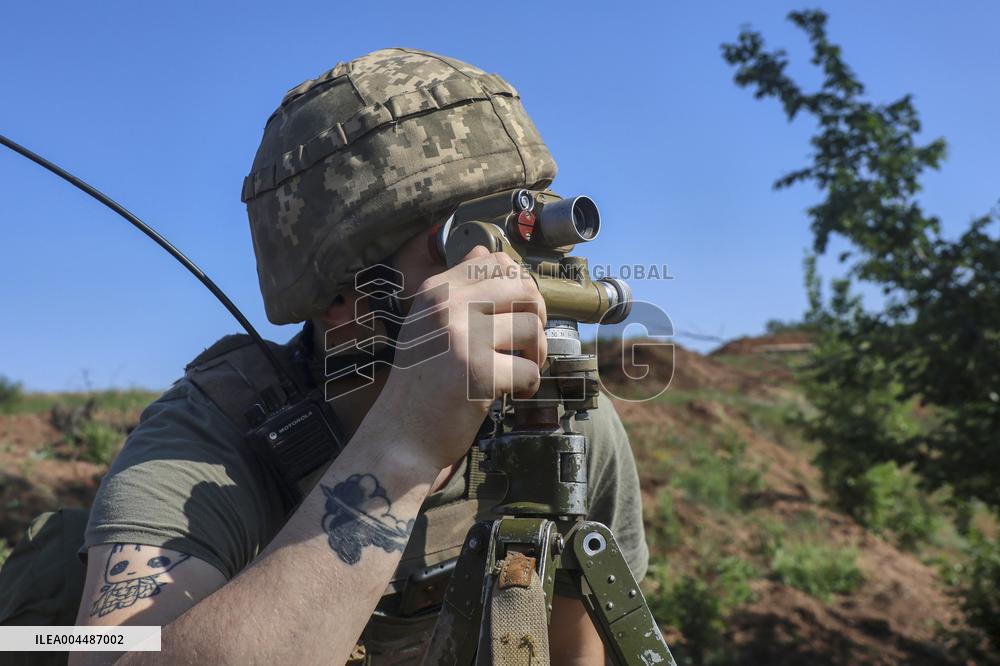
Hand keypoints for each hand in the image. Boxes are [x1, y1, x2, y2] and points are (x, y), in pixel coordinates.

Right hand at [377, 246, 546, 468]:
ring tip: (520, 367)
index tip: (514, 313)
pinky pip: (529, 369)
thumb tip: (485, 250)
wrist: (401, 435)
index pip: (496, 262)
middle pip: (522, 287)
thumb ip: (457, 289)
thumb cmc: (420, 382)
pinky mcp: (481, 373)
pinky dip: (528, 385)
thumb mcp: (426, 324)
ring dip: (536, 352)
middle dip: (536, 314)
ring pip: (533, 326)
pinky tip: (512, 393)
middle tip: (526, 341)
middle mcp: (448, 307)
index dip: (518, 286)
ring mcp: (464, 338)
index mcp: (436, 290)